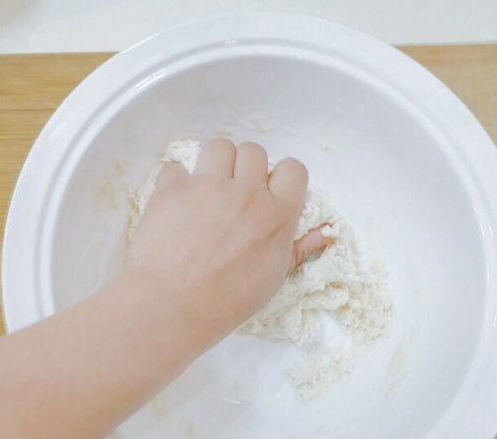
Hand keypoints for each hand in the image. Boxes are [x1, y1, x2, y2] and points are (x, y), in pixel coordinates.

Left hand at [124, 139, 326, 342]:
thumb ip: (297, 249)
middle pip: (254, 151)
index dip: (280, 177)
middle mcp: (246, 193)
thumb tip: (323, 234)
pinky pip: (176, 167)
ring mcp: (208, 186)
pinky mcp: (173, 187)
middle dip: (244, 168)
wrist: (173, 306)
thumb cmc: (227, 301)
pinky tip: (175, 204)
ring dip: (214, 164)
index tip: (268, 191)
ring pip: (219, 147)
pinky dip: (175, 182)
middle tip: (233, 193)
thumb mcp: (272, 279)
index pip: (293, 169)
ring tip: (205, 190)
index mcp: (277, 215)